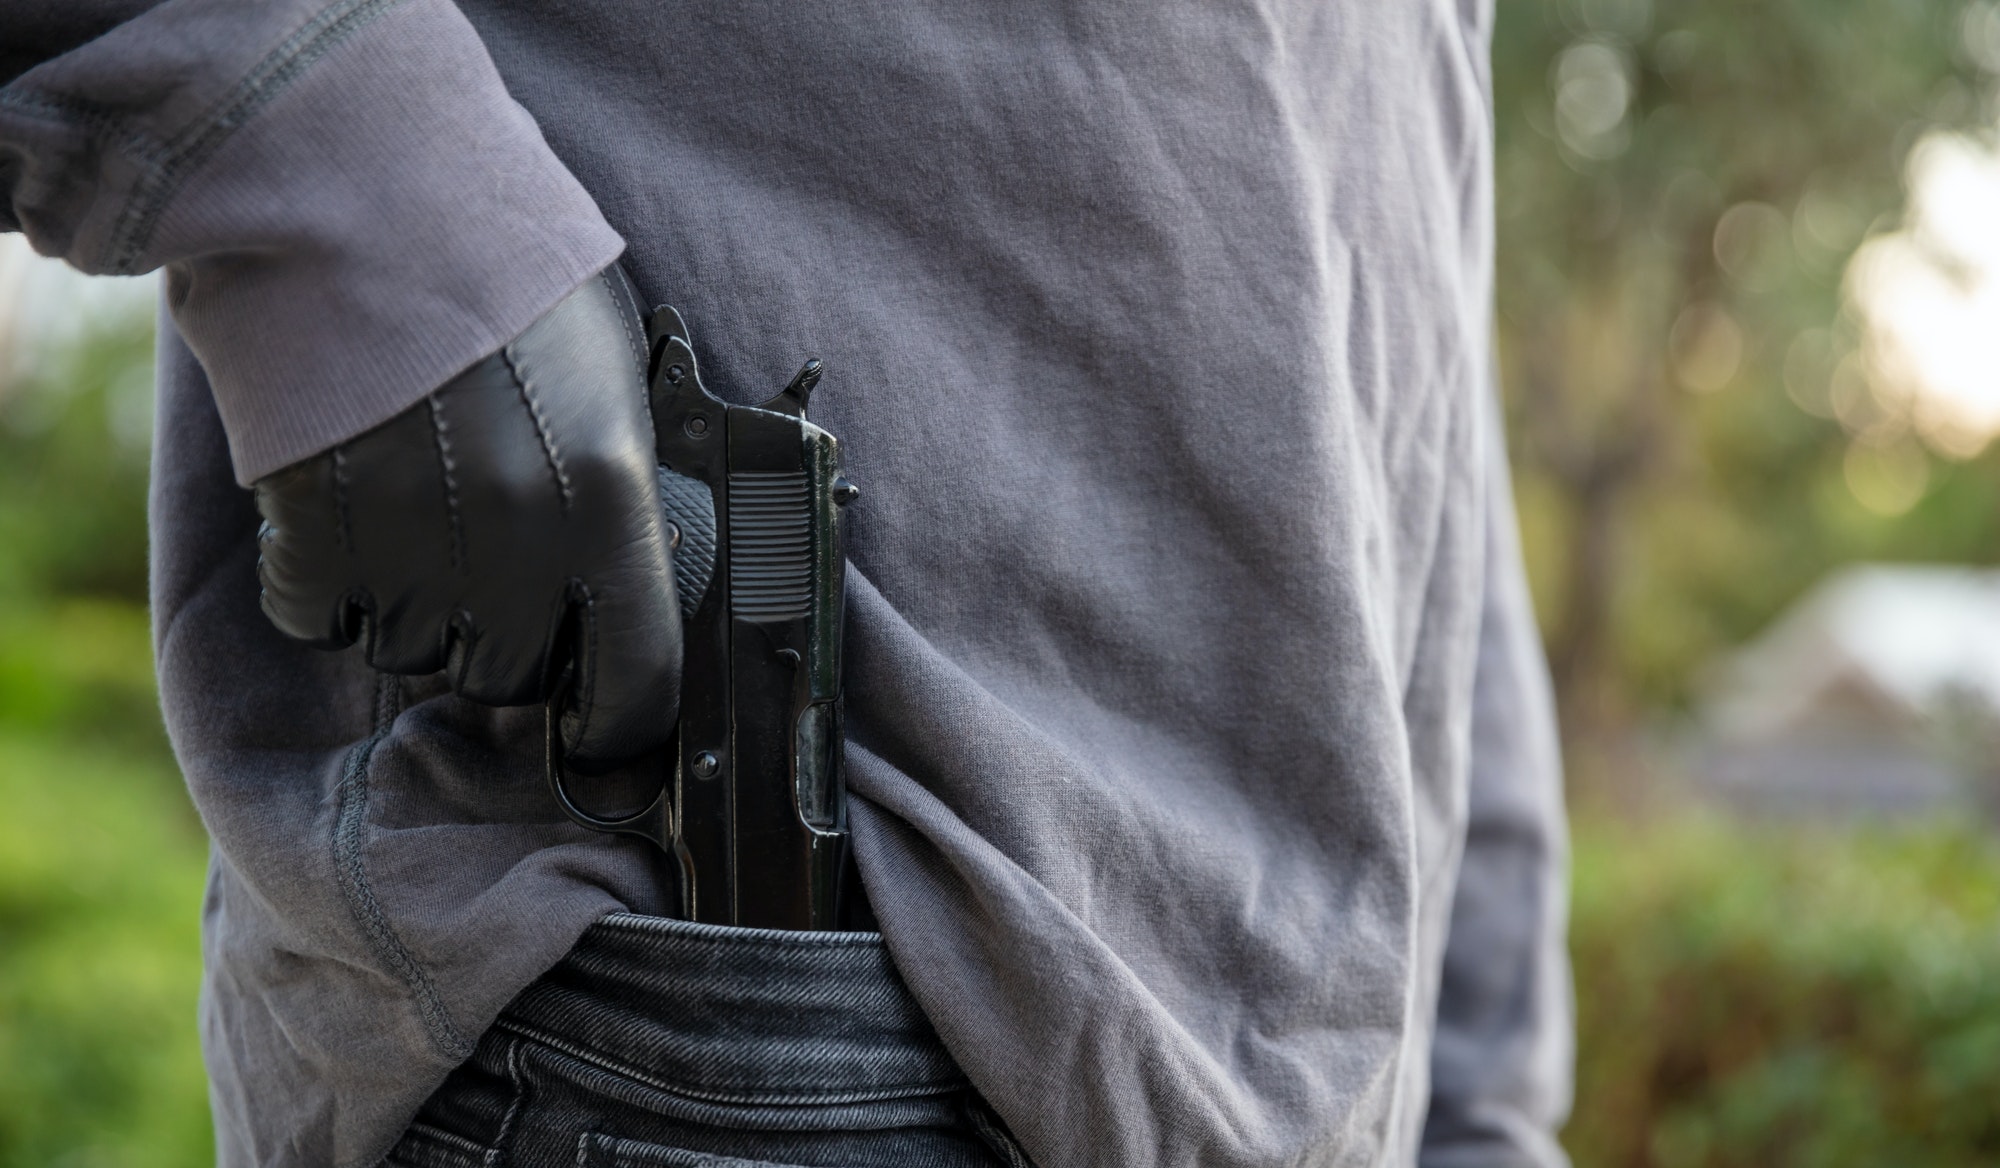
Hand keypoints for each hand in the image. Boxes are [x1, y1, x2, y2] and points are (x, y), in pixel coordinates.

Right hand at [252, 267, 679, 770]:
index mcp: (613, 505)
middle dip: (507, 643)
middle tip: (490, 571)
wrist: (372, 196)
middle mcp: (520, 547)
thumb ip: (622, 491)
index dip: (620, 719)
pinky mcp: (312, 531)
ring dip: (415, 609)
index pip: (638, 682)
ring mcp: (410, 545)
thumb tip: (632, 573)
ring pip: (412, 653)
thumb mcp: (614, 382)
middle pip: (514, 676)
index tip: (601, 722)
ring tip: (414, 514)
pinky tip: (347, 514)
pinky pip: (320, 617)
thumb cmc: (509, 275)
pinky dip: (328, 586)